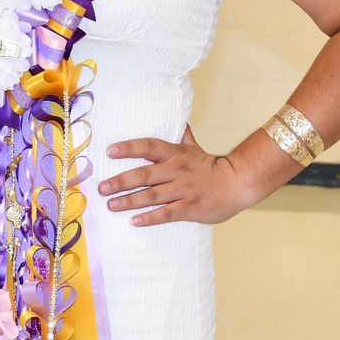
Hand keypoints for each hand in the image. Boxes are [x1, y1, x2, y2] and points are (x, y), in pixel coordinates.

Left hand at [96, 125, 253, 226]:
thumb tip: (177, 118)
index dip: (129, 148)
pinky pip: (166, 214)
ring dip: (129, 201)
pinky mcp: (189, 208)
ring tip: (111, 205)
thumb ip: (182, 135)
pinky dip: (149, 218)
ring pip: (152, 196)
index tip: (110, 151)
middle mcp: (177, 171)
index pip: (149, 147)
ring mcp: (183, 190)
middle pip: (145, 175)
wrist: (237, 183)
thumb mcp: (194, 148)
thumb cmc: (211, 167)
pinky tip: (133, 221)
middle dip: (121, 181)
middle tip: (102, 187)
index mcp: (176, 154)